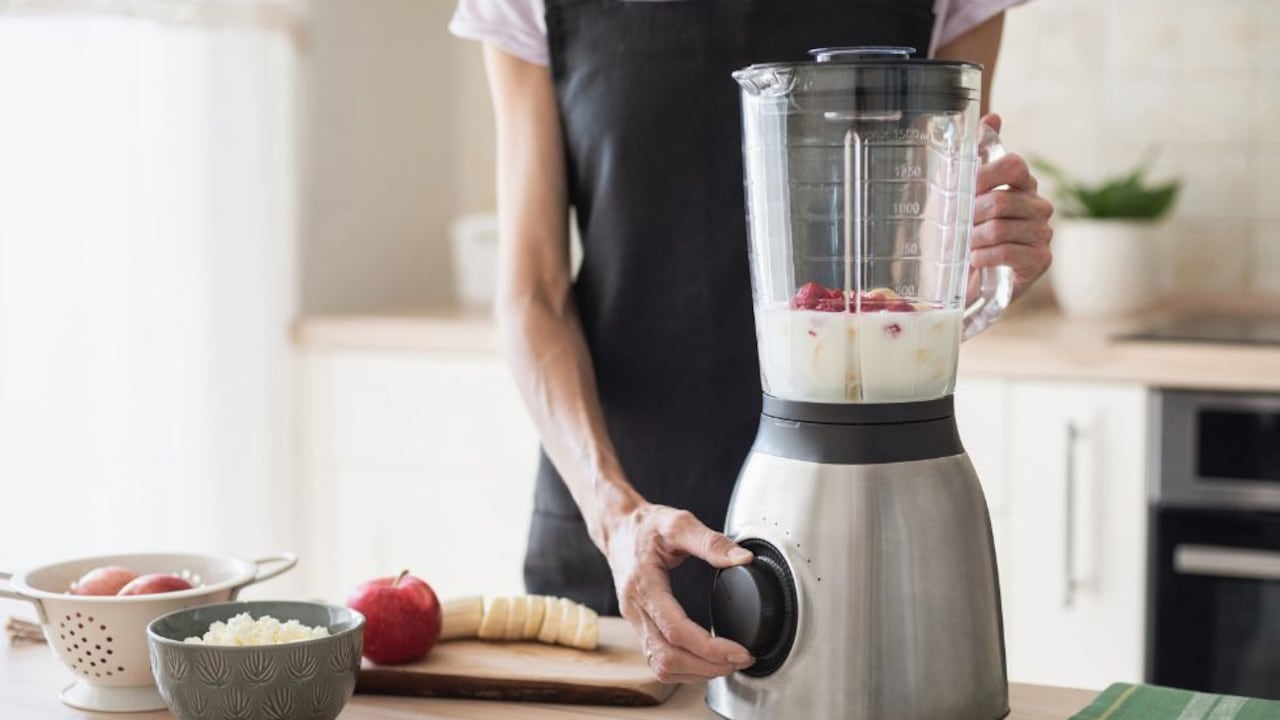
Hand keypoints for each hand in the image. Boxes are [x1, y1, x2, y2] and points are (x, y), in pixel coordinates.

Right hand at [603, 503, 755, 681]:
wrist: (616, 528)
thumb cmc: (645, 526)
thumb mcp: (678, 523)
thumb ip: (711, 542)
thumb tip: (743, 559)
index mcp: (644, 585)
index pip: (677, 631)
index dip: (710, 649)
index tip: (740, 651)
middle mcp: (635, 609)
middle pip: (668, 658)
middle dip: (708, 667)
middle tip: (740, 660)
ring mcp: (634, 621)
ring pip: (661, 665)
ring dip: (695, 672)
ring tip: (726, 664)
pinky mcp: (638, 627)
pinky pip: (657, 660)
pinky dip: (683, 669)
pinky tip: (704, 660)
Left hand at [970, 114, 1054, 300]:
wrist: (966, 280)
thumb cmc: (963, 233)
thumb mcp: (958, 194)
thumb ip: (975, 156)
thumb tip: (993, 117)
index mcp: (1021, 184)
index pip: (1014, 165)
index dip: (985, 175)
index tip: (964, 188)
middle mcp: (1038, 205)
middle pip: (1002, 200)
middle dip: (971, 216)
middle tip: (957, 227)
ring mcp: (1043, 233)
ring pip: (1002, 228)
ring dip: (973, 239)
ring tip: (964, 246)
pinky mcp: (1041, 260)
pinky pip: (1009, 252)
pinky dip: (984, 256)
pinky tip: (975, 259)